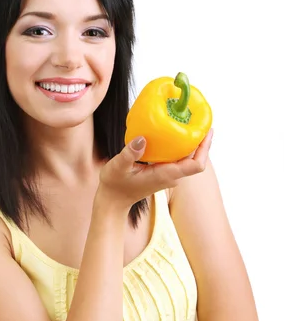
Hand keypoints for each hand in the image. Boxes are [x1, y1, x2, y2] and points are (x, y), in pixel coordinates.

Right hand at [98, 130, 212, 209]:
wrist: (113, 200)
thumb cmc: (114, 186)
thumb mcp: (118, 167)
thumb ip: (130, 153)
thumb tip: (142, 138)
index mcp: (166, 175)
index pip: (196, 165)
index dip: (204, 148)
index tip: (207, 131)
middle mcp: (171, 176)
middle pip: (195, 159)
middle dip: (200, 141)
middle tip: (199, 120)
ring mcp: (168, 175)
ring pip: (187, 158)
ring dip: (190, 142)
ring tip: (188, 122)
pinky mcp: (162, 172)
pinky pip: (177, 158)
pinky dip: (179, 145)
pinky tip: (173, 132)